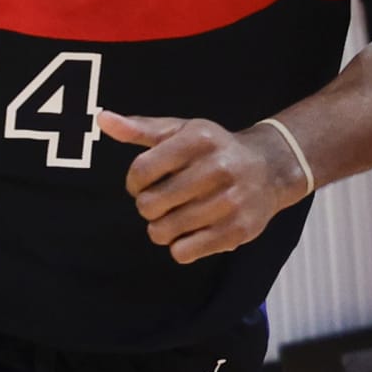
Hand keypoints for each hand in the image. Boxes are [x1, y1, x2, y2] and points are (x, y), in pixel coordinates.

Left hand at [97, 111, 308, 263]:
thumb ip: (139, 128)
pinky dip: (179, 246)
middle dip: (147, 205)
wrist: (269, 170)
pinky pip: (184, 252)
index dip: (133, 182)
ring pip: (164, 231)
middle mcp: (217, 168)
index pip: (141, 170)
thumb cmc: (213, 149)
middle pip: (149, 204)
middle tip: (160, 201)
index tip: (142, 183)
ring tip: (173, 217)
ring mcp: (230, 201)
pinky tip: (190, 231)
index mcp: (198, 139)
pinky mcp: (237, 231)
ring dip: (161, 228)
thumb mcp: (180, 131)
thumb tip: (102, 118)